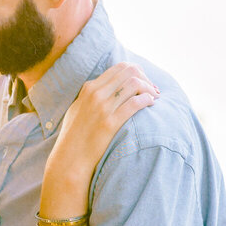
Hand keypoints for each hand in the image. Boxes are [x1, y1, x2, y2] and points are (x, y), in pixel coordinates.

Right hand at [46, 63, 157, 190]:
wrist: (69, 158)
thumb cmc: (75, 136)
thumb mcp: (78, 108)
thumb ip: (90, 95)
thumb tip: (107, 87)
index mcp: (89, 88)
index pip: (120, 67)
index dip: (137, 72)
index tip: (145, 82)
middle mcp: (95, 94)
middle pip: (129, 71)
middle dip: (146, 78)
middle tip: (154, 89)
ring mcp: (102, 107)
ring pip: (134, 83)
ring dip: (149, 88)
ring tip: (155, 97)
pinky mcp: (109, 123)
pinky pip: (134, 103)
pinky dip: (147, 99)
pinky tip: (151, 104)